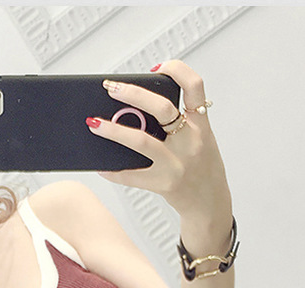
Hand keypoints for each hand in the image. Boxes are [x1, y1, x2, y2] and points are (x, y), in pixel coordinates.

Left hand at [87, 60, 231, 232]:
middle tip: (111, 87)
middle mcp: (191, 141)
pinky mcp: (164, 184)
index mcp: (201, 125)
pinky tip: (100, 165)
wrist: (210, 203)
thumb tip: (133, 111)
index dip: (176, 70)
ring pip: (141, 141)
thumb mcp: (200, 139)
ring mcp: (177, 164)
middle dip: (133, 94)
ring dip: (114, 130)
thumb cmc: (201, 167)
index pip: (194, 87)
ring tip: (94, 123)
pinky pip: (132, 175)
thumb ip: (177, 124)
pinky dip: (113, 170)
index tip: (157, 67)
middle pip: (162, 108)